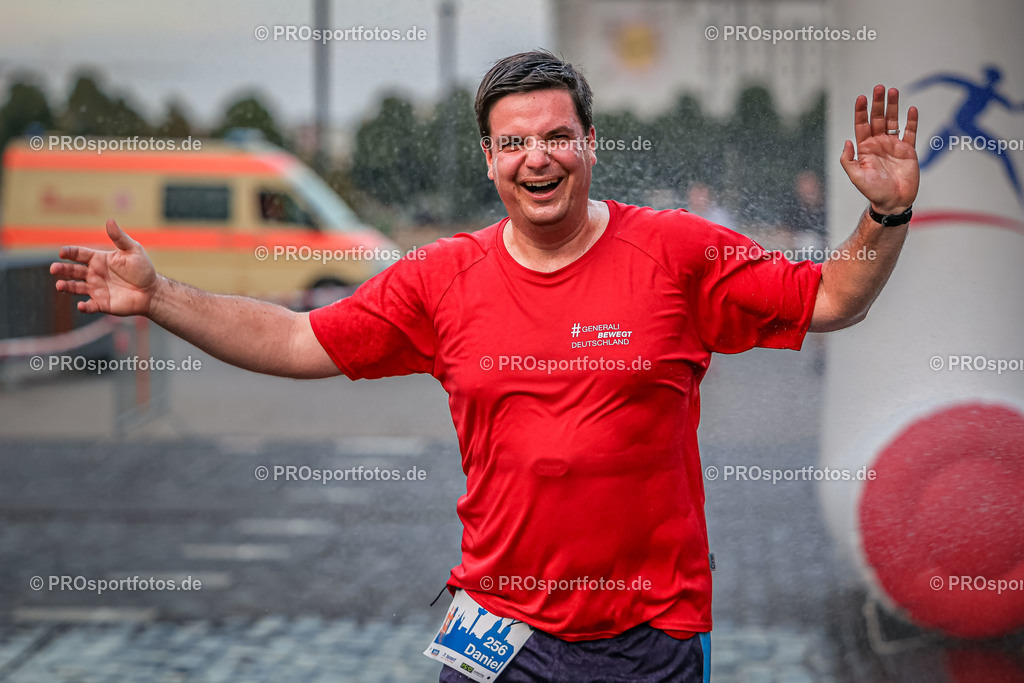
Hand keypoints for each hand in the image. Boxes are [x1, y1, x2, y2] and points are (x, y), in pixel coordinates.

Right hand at [50, 219, 159, 315]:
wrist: (152, 291)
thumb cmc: (143, 269)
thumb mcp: (133, 250)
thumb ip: (120, 238)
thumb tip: (109, 220)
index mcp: (99, 260)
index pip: (79, 254)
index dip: (70, 252)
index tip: (62, 253)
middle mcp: (94, 274)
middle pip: (72, 271)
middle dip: (62, 269)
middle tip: (54, 269)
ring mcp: (96, 289)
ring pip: (75, 287)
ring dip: (66, 286)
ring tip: (59, 286)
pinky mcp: (102, 303)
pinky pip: (89, 306)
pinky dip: (84, 307)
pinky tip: (81, 306)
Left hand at [840, 85, 919, 215]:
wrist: (893, 201)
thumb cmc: (873, 191)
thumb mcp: (856, 177)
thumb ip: (848, 160)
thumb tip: (846, 142)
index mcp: (865, 148)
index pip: (862, 125)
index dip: (861, 111)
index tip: (862, 97)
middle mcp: (878, 144)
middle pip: (877, 118)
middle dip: (878, 103)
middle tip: (879, 87)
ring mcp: (893, 145)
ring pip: (893, 121)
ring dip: (893, 106)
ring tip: (893, 91)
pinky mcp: (908, 150)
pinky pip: (910, 132)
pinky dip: (911, 121)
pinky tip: (911, 109)